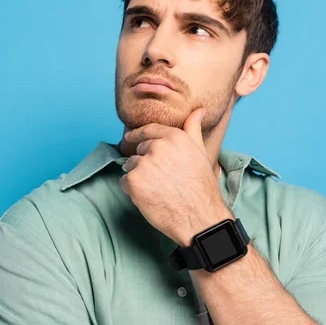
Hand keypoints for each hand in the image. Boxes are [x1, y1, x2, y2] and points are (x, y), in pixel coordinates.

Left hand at [119, 108, 232, 245]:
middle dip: (145, 163)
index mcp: (174, 137)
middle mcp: (158, 147)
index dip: (137, 135)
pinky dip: (132, 191)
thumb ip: (193, 129)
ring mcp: (144, 164)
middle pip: (138, 151)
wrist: (199, 217)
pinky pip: (124, 182)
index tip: (129, 138)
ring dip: (138, 177)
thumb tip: (198, 110)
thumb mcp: (200, 153)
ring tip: (157, 189)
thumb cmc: (201, 187)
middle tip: (161, 180)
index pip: (147, 130)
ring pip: (130, 166)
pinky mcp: (134, 181)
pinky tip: (149, 197)